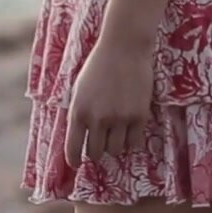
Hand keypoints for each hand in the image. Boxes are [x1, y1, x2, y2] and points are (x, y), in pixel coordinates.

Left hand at [64, 35, 154, 167]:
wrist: (124, 48)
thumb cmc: (98, 67)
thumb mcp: (79, 90)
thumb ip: (78, 113)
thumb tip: (80, 139)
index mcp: (78, 112)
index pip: (73, 149)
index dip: (74, 160)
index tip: (77, 164)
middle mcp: (97, 119)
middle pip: (96, 153)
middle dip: (96, 152)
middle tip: (100, 145)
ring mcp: (119, 119)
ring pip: (115, 150)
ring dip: (114, 145)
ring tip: (115, 133)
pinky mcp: (139, 116)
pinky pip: (134, 143)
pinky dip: (131, 140)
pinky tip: (129, 130)